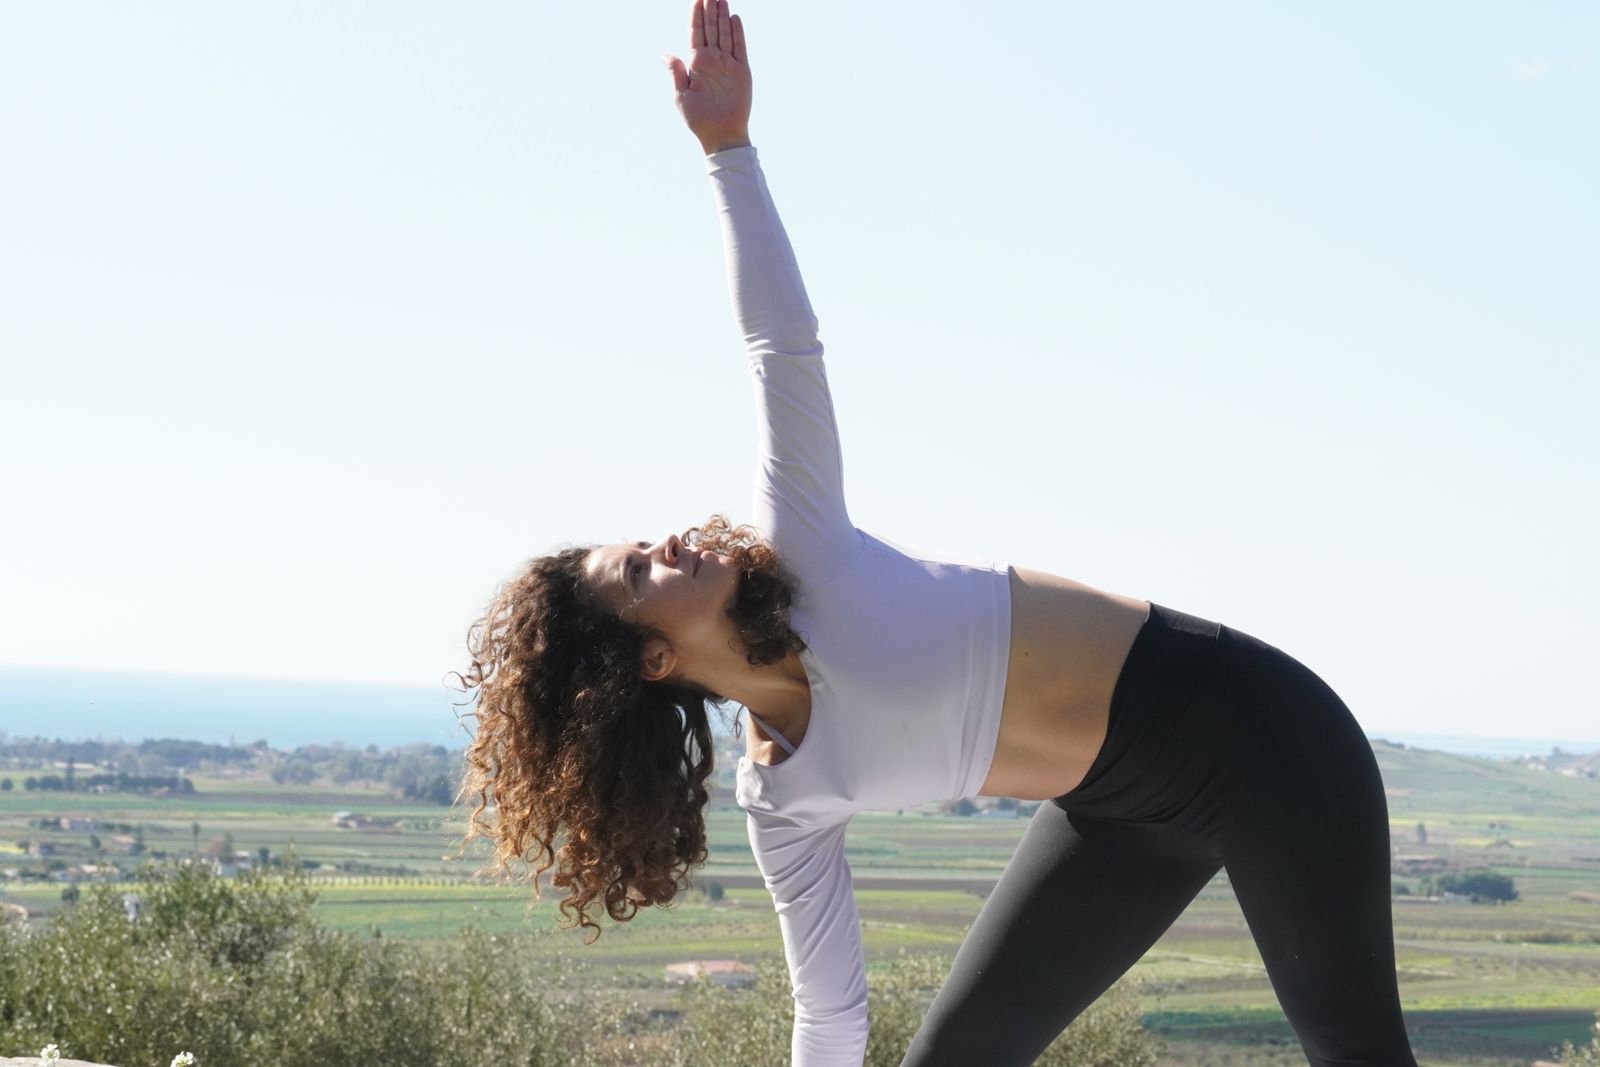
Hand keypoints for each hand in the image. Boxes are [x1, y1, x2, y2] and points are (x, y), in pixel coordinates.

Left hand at [662, 0, 751, 154]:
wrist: (721, 135)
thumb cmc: (698, 119)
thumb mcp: (681, 95)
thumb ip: (676, 72)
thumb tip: (665, 54)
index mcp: (696, 64)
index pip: (696, 33)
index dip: (696, 16)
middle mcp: (712, 60)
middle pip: (711, 28)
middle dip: (710, 9)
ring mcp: (728, 64)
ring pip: (724, 33)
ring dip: (722, 16)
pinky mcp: (742, 71)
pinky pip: (740, 48)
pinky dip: (737, 34)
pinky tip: (734, 19)